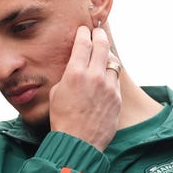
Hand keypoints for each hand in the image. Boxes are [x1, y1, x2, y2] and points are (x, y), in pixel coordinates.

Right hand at [49, 26, 121, 151]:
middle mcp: (94, 77)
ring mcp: (108, 87)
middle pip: (102, 46)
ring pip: (112, 62)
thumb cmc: (62, 119)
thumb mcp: (56, 93)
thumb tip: (75, 69)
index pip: (83, 44)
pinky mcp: (117, 98)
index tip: (84, 30)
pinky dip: (110, 73)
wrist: (78, 143)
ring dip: (107, 55)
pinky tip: (106, 74)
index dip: (83, 33)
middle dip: (99, 36)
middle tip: (97, 32)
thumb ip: (67, 77)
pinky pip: (115, 79)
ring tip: (103, 53)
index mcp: (75, 73)